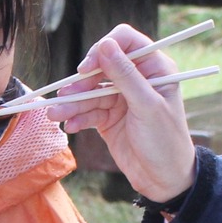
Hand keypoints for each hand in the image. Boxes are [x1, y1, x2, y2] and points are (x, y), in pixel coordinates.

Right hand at [46, 25, 197, 202]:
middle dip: (81, 83)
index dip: (104, 49)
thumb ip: (125, 75)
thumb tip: (105, 45)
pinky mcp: (109, 118)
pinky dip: (77, 118)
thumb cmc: (166, 141)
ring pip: (90, 92)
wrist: (164, 180)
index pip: (125, 42)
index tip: (88, 68)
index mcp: (154, 68)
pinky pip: (88, 112)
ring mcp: (121, 99)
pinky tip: (69, 126)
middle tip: (64, 95)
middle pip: (101, 68)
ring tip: (55, 115)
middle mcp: (136, 79)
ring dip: (72, 103)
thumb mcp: (147, 106)